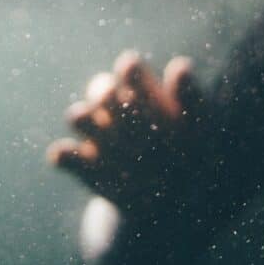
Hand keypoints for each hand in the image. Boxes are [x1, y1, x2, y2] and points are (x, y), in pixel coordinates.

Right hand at [47, 51, 208, 221]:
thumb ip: (190, 95)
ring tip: (99, 130)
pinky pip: (64, 155)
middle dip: (107, 96)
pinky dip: (64, 156)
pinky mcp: (86, 165)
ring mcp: (99, 137)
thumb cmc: (193, 150)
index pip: (129, 69)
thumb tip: (181, 66)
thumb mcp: (199, 123)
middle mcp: (116, 109)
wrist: (179, 198)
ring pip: (78, 116)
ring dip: (83, 119)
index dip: (130, 73)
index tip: (141, 87)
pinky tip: (68, 158)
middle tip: (126, 113)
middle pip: (101, 89)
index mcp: (143, 91)